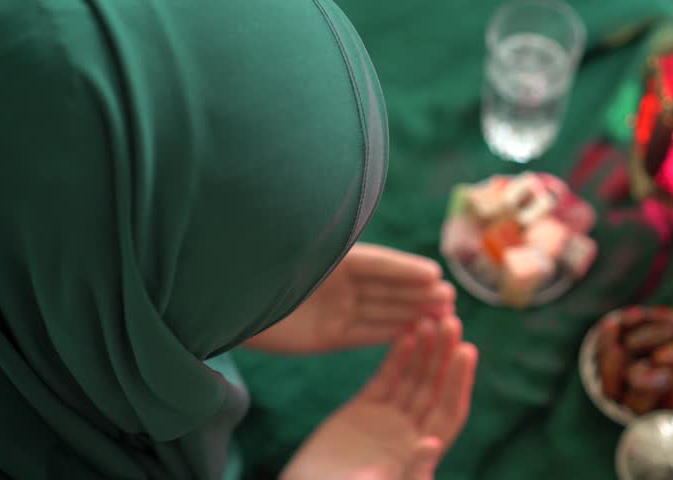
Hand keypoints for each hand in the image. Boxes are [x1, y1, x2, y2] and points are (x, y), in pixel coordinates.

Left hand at [244, 243, 455, 353]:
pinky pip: (365, 335)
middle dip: (417, 292)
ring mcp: (331, 311)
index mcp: (331, 259)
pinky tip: (416, 331)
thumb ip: (328, 238)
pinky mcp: (325, 339)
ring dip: (411, 312)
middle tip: (449, 298)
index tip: (435, 273)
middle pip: (384, 288)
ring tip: (443, 314)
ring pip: (380, 312)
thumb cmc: (259, 269)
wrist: (223, 310)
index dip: (405, 269)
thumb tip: (351, 209)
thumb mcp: (296, 249)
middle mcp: (335, 284)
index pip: (377, 263)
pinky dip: (391, 333)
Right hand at [280, 316, 477, 479]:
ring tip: (430, 319)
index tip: (466, 349)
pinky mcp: (365, 410)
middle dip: (445, 355)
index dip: (459, 381)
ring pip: (414, 379)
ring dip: (425, 350)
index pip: (449, 412)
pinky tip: (407, 334)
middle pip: (435, 389)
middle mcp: (410, 435)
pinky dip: (398, 357)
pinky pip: (387, 379)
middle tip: (453, 320)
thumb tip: (431, 444)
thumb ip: (410, 472)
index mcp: (421, 455)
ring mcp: (389, 421)